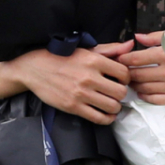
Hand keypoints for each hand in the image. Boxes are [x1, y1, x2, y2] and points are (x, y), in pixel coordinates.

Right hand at [2, 41, 131, 124]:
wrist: (34, 69)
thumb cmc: (60, 57)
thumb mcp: (84, 49)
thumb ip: (109, 49)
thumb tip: (130, 45)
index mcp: (93, 60)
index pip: (124, 73)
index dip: (126, 78)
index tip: (120, 80)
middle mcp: (89, 77)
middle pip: (121, 92)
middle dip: (121, 94)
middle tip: (116, 93)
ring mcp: (81, 94)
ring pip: (112, 107)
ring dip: (115, 107)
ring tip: (110, 103)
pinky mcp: (73, 107)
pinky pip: (98, 118)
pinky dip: (107, 119)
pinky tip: (106, 114)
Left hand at [118, 31, 164, 105]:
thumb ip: (156, 37)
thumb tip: (137, 38)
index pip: (136, 58)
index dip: (124, 59)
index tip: (118, 59)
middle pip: (137, 75)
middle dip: (126, 73)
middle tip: (120, 72)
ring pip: (144, 88)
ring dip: (134, 85)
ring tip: (129, 81)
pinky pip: (155, 100)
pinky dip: (145, 96)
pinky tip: (141, 91)